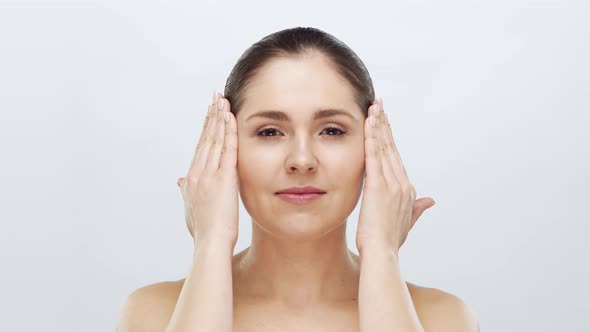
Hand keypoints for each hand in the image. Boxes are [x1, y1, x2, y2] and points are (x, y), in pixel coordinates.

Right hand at [176, 92, 238, 248]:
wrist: (209, 243)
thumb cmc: (203, 231)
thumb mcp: (190, 208)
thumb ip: (186, 191)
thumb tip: (180, 181)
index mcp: (192, 178)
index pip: (200, 147)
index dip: (205, 128)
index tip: (209, 113)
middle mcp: (198, 172)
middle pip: (205, 138)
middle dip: (211, 116)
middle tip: (215, 97)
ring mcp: (209, 174)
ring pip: (214, 139)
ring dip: (219, 118)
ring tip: (222, 100)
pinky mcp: (223, 178)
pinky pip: (226, 149)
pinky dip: (228, 131)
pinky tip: (230, 117)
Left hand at [355, 98, 434, 255]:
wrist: (382, 252)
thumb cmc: (389, 241)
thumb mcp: (406, 222)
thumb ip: (417, 208)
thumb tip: (431, 201)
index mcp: (406, 189)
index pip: (396, 157)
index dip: (390, 137)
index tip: (384, 122)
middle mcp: (401, 182)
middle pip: (392, 146)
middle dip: (385, 123)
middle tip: (380, 104)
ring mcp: (391, 182)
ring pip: (384, 146)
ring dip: (379, 124)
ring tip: (375, 106)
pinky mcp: (378, 184)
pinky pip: (374, 155)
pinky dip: (372, 137)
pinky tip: (369, 122)